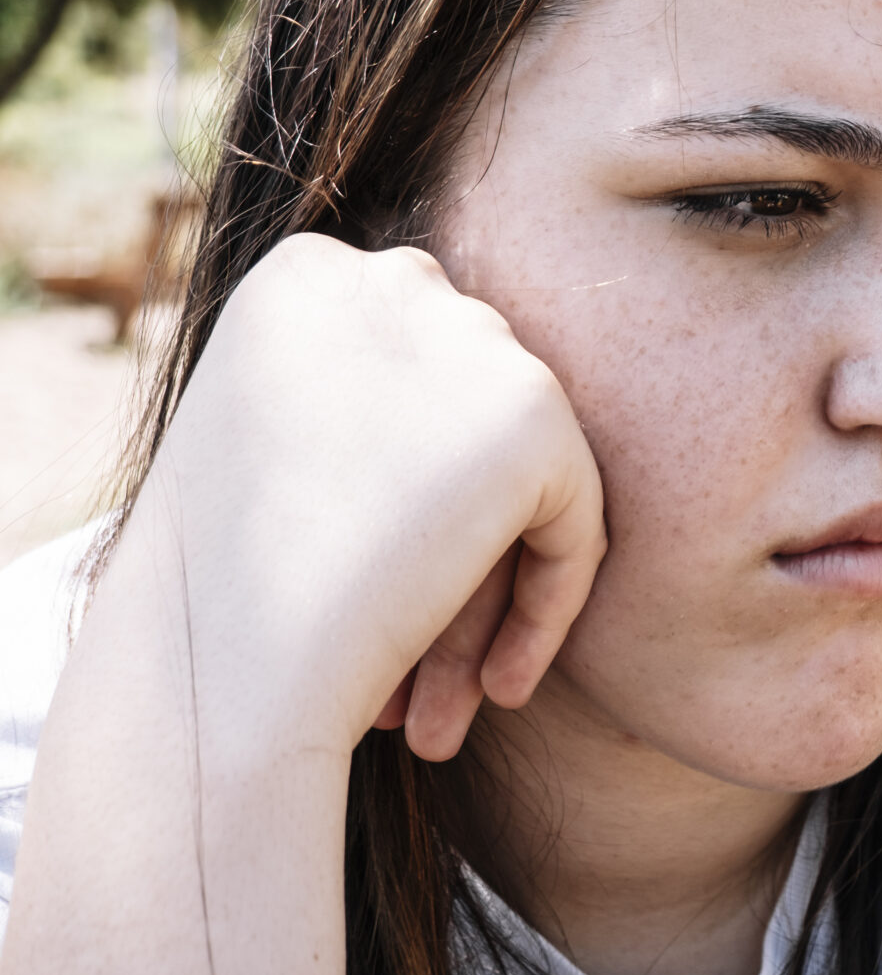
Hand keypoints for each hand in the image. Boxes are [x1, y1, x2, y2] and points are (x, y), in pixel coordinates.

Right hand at [137, 232, 606, 762]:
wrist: (218, 676)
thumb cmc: (212, 599)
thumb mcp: (265, 460)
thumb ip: (361, 409)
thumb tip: (455, 418)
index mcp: (304, 275)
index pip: (407, 365)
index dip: (406, 482)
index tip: (376, 572)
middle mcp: (390, 281)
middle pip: (468, 417)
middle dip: (452, 544)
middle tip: (425, 663)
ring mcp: (468, 339)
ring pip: (521, 475)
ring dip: (491, 591)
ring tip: (457, 699)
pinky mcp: (534, 416)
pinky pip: (576, 517)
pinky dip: (550, 602)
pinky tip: (504, 686)